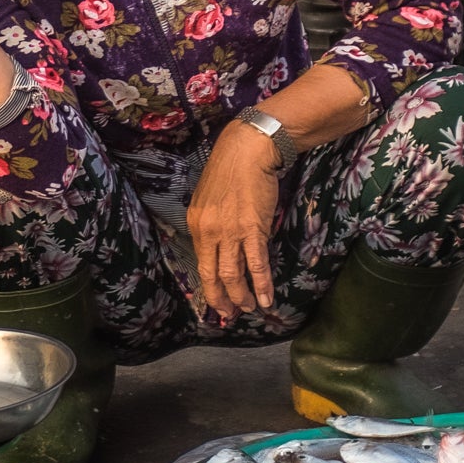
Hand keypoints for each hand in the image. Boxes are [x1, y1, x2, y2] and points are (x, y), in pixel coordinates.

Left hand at [187, 120, 281, 318]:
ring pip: (233, 275)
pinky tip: (266, 299)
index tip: (216, 298)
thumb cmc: (231, 168)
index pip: (201, 262)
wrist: (249, 148)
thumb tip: (220, 242)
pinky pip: (256, 265)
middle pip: (213, 275)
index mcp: (197, 224)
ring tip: (248, 308)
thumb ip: (211, 221)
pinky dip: (261, 285)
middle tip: (229, 314)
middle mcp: (209, 231)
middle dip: (221, 298)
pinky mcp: (252, 230)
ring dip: (241, 296)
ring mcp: (230, 232)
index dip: (209, 284)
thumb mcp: (209, 196)